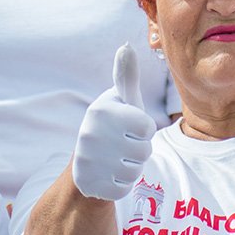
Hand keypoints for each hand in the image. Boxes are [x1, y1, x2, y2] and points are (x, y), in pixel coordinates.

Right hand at [71, 44, 158, 200]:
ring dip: (132, 167)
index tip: (129, 127)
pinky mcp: (92, 185)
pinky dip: (122, 184)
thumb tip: (125, 46)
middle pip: (144, 151)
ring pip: (135, 171)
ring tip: (117, 158)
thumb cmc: (113, 125)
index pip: (147, 127)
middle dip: (139, 150)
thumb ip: (126, 76)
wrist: (87, 160)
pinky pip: (125, 188)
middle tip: (122, 145)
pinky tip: (110, 174)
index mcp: (102, 111)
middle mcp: (92, 135)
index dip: (143, 129)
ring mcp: (90, 162)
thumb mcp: (121, 100)